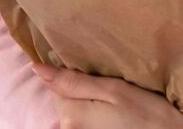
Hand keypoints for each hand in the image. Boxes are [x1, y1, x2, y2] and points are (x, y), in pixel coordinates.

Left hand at [32, 63, 182, 128]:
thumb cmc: (146, 112)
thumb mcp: (112, 90)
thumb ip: (73, 81)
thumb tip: (36, 68)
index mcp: (70, 115)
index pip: (55, 82)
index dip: (71, 68)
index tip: (90, 61)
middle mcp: (70, 128)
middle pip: (64, 95)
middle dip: (80, 82)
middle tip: (106, 73)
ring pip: (75, 104)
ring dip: (88, 93)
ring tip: (112, 86)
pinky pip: (85, 115)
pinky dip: (94, 105)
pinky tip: (113, 103)